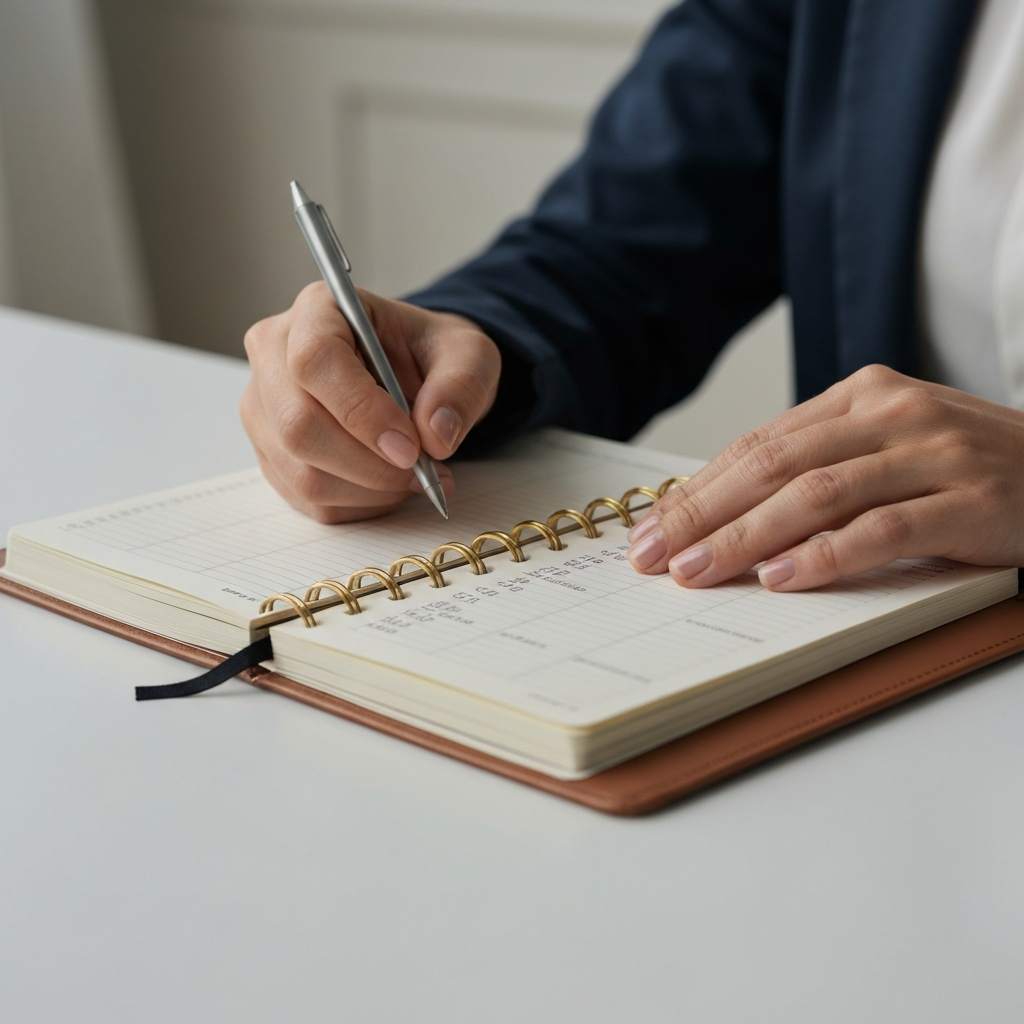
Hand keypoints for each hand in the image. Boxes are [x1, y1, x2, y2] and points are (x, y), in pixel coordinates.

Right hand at [241, 282, 499, 521]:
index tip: (410, 446)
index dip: (361, 411)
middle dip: (369, 464)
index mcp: (318, 311)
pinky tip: (391, 485)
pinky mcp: (273, 456)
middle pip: (298, 426)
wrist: (416, 377)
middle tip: (422, 470)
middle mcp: (275, 356)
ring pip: (303, 473)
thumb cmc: (431, 355)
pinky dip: (361, 504)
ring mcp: (265, 411)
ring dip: (370, 490)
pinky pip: (310, 500)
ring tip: (417, 477)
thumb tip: (435, 433)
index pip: (314, 361)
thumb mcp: (468, 355)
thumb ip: (461, 386)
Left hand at [626, 364, 1023, 590]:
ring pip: (818, 493)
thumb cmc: (966, 467)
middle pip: (774, 465)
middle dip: (704, 514)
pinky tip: (783, 578)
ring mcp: (934, 452)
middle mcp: (892, 413)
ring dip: (748, 536)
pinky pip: (885, 528)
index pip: (758, 444)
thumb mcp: (886, 448)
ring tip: (699, 571)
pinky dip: (828, 555)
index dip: (697, 489)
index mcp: (861, 396)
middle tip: (656, 555)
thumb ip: (817, 467)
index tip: (652, 529)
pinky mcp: (972, 499)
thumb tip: (721, 515)